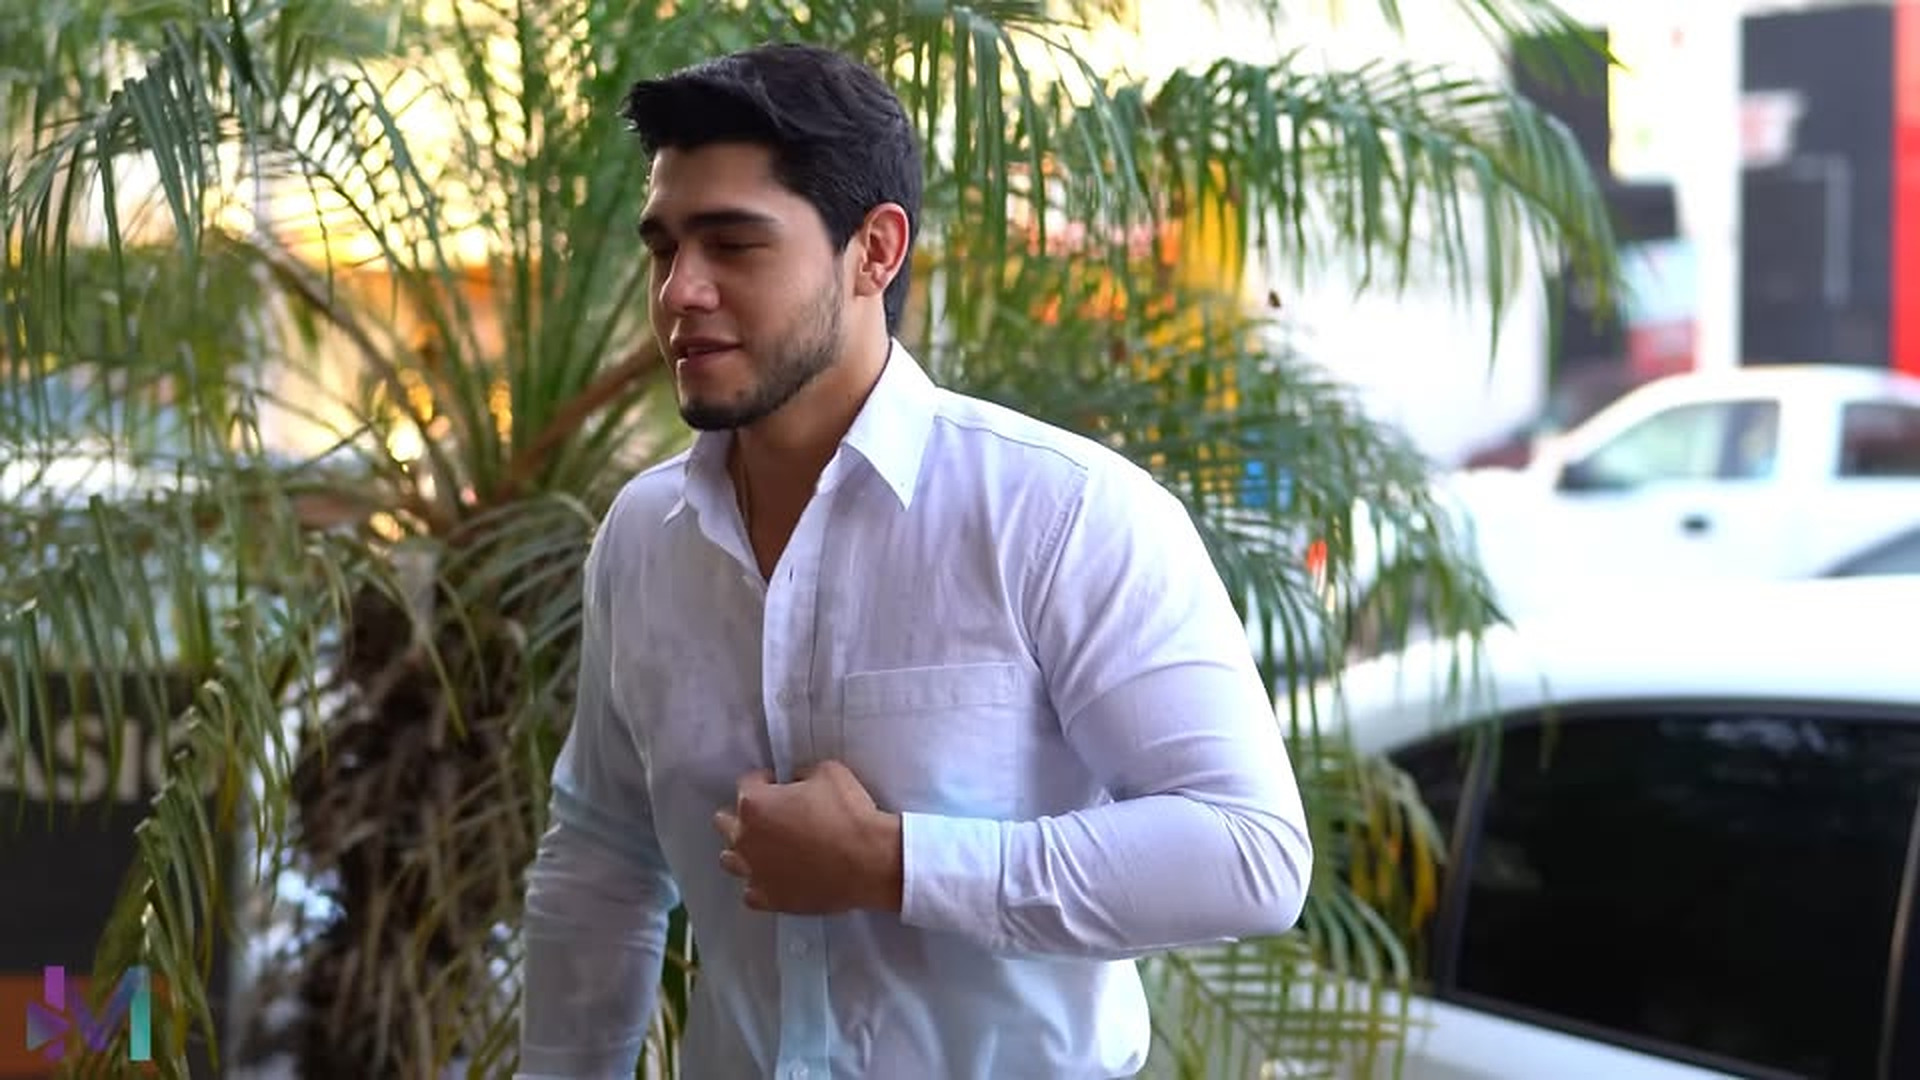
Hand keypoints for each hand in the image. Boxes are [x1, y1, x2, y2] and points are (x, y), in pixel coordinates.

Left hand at [712, 760, 903, 914]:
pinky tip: (777, 877)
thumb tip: (797, 782)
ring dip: (745, 851)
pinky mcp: (769, 899)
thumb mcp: (828, 772)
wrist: (869, 861)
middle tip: (771, 816)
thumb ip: (802, 773)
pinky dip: (760, 883)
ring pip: (730, 859)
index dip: (765, 781)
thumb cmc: (849, 815)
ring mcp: (754, 871)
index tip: (778, 785)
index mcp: (755, 804)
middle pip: (725, 822)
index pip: (746, 784)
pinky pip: (750, 892)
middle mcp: (746, 838)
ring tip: (768, 849)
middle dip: (745, 816)